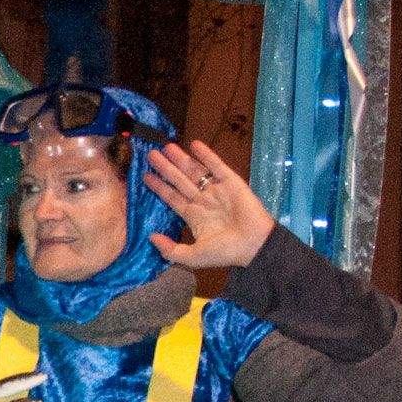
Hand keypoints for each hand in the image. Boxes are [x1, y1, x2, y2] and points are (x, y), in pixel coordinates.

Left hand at [143, 140, 274, 270]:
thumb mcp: (193, 257)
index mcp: (194, 216)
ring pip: (195, 171)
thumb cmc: (226, 252)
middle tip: (151, 154)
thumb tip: (150, 237)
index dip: (159, 187)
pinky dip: (206, 155)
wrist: (255, 245)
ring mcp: (217, 190)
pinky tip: (195, 144)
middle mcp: (203, 200)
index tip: (145, 176)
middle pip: (180, 180)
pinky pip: (217, 166)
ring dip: (181, 159)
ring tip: (167, 147)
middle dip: (166, 168)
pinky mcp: (232, 182)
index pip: (172, 197)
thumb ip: (170, 249)